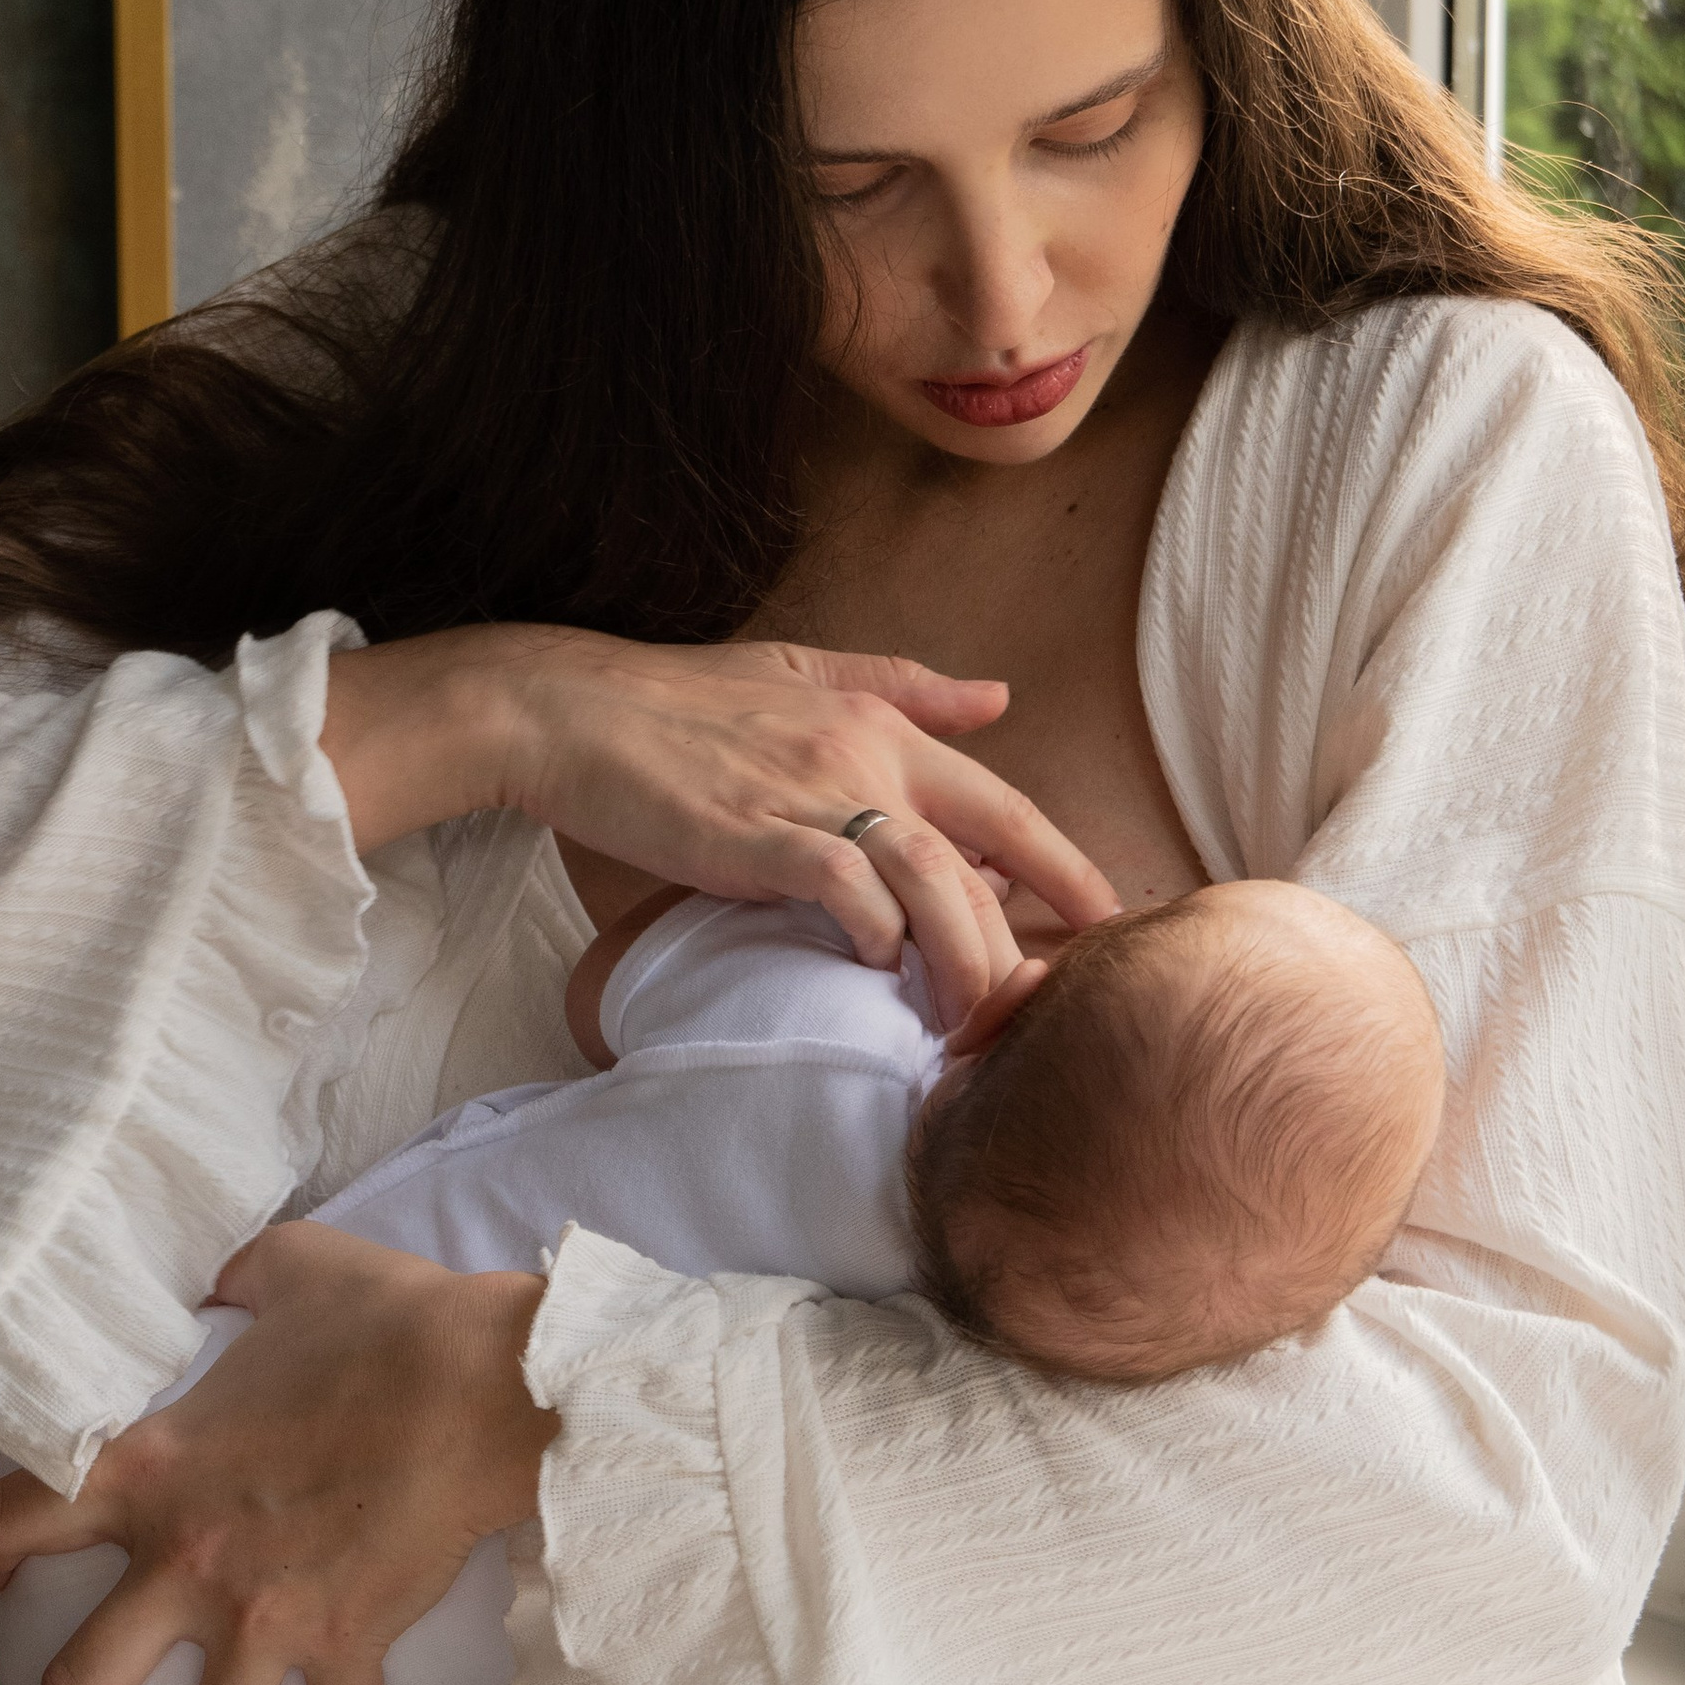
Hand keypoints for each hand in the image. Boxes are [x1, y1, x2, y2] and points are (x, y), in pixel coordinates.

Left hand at [0, 1221, 555, 1684]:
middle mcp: (186, 1557)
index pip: (16, 1517)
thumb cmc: (387, 1321)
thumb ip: (236, 1278)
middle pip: (78, 1684)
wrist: (482, 1386)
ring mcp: (263, 1614)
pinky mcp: (344, 1642)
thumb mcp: (290, 1268)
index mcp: (151, 1465)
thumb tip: (224, 1276)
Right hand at [324, 626, 1116, 1028]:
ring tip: (971, 1013)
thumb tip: (999, 697)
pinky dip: (873, 928)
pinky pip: (843, 884)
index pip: (1001, 805)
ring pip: (926, 877)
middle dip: (1020, 939)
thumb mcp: (804, 671)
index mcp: (879, 724)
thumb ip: (905, 686)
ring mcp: (809, 793)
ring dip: (961, 952)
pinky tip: (878, 965)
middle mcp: (861, 754)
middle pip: (977, 856)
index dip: (1063, 866)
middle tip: (1038, 1007)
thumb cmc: (681, 699)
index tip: (1109, 919)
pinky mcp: (753, 834)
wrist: (574, 709)